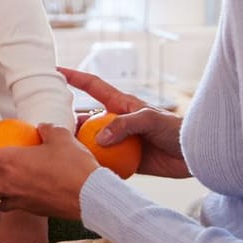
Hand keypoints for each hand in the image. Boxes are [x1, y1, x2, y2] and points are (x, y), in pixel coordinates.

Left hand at [0, 124, 95, 219]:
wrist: (91, 196)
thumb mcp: (60, 137)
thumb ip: (46, 130)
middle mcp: (6, 184)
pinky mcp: (31, 211)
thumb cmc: (74, 164)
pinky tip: (18, 191)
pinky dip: (7, 200)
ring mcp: (18, 201)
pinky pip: (11, 207)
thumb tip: (41, 128)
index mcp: (7, 162)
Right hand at [62, 67, 190, 178]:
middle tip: (48, 125)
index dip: (74, 77)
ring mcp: (119, 141)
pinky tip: (80, 171)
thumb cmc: (177, 130)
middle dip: (66, 119)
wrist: (195, 156)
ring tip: (59, 151)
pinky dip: (92, 165)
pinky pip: (103, 162)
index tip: (55, 71)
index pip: (93, 86)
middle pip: (85, 117)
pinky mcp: (125, 160)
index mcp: (121, 105)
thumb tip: (99, 138)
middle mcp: (116, 121)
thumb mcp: (151, 121)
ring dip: (77, 145)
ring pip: (90, 141)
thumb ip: (125, 125)